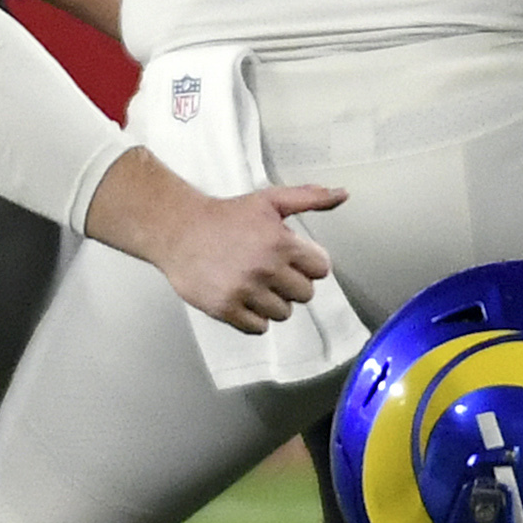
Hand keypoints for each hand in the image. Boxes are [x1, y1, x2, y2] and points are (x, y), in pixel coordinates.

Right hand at [85, 152, 342, 329]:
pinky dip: (253, 318)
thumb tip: (343, 194)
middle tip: (270, 271)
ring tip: (254, 284)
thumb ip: (310, 197)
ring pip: (283, 313)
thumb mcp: (270, 200)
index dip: (307, 264)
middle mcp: (265, 268)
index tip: (291, 259)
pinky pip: (258, 328)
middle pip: (304, 294)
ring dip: (273, 302)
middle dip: (291, 283)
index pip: (321, 270)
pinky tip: (242, 298)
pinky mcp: (226, 309)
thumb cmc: (226, 216)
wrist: (178, 230)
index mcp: (281, 242)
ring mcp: (245, 291)